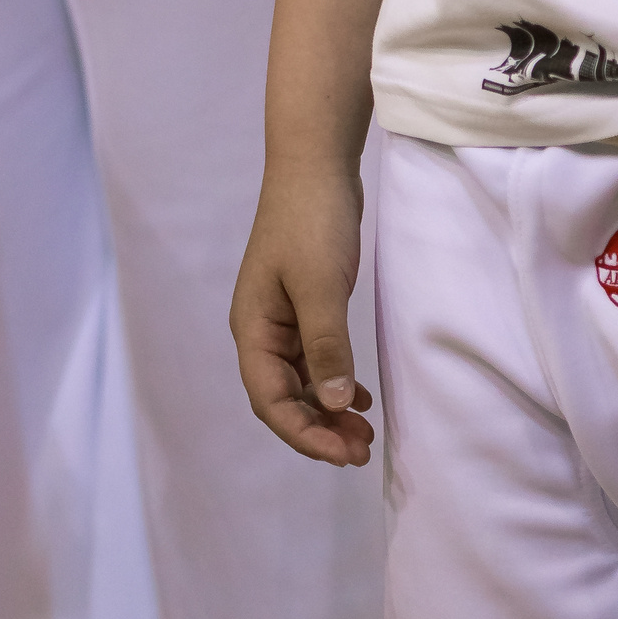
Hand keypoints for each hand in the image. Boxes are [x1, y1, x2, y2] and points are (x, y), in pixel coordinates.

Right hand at [230, 161, 372, 467]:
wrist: (315, 166)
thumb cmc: (312, 222)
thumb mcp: (321, 286)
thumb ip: (325, 347)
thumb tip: (332, 405)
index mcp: (252, 327)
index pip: (268, 399)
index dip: (303, 433)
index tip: (344, 453)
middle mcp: (261, 329)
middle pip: (281, 398)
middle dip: (317, 430)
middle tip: (362, 450)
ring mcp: (282, 319)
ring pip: (299, 384)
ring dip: (327, 412)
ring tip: (365, 434)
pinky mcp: (304, 308)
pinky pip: (314, 362)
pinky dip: (334, 384)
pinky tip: (360, 397)